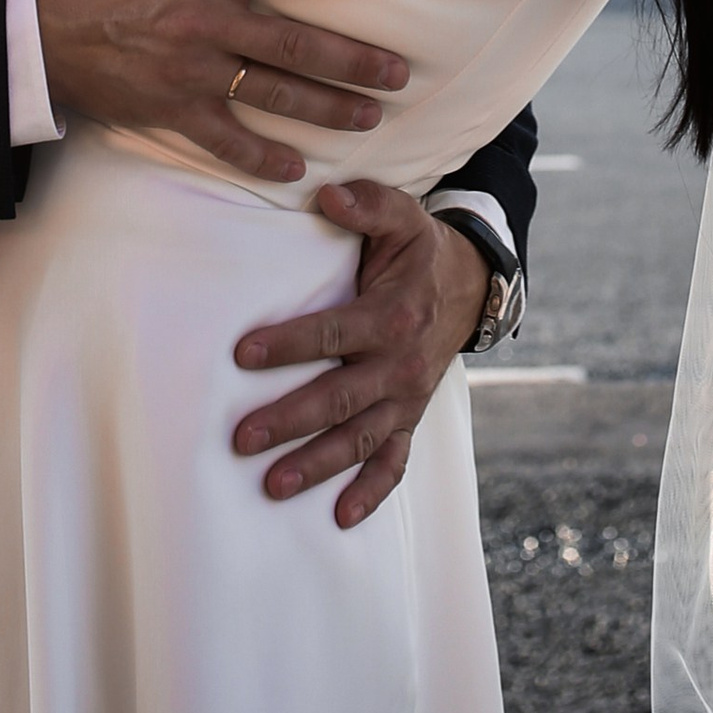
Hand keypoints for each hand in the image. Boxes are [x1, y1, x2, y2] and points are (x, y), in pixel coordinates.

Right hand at [31, 0, 407, 189]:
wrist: (40, 33)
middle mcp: (205, 22)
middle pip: (294, 45)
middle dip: (352, 61)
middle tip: (397, 73)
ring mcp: (191, 72)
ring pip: (272, 95)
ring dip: (326, 109)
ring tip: (371, 117)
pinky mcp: (172, 109)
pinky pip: (225, 140)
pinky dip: (261, 159)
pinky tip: (296, 170)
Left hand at [232, 186, 491, 529]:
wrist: (469, 286)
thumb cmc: (419, 250)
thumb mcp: (402, 215)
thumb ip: (367, 204)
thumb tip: (326, 195)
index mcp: (392, 314)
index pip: (332, 333)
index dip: (288, 344)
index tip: (242, 354)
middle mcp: (401, 364)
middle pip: (339, 398)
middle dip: (289, 420)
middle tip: (242, 438)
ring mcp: (407, 397)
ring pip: (360, 438)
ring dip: (317, 465)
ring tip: (273, 485)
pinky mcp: (410, 417)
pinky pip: (395, 462)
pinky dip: (373, 491)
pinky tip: (342, 517)